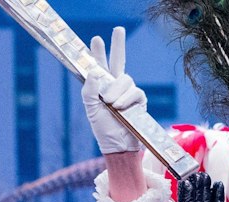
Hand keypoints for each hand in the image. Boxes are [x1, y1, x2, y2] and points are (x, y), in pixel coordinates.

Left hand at [80, 28, 145, 155]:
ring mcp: (129, 92)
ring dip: (115, 91)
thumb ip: (89, 91)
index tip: (96, 39)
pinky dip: (125, 99)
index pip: (100, 66)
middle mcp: (116, 86)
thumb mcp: (91, 110)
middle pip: (119, 60)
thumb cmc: (103, 129)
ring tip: (110, 104)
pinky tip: (120, 107)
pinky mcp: (140, 100)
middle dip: (118, 44)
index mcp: (102, 87)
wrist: (118, 146)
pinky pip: (134, 92)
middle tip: (117, 29)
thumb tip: (93, 72)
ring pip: (125, 79)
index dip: (98, 53)